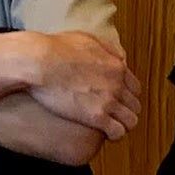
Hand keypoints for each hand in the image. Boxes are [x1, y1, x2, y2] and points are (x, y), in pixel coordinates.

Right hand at [21, 32, 144, 141]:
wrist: (39, 62)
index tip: (117, 101)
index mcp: (116, 66)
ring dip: (122, 124)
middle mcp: (117, 84)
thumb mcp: (86, 40)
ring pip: (131, 120)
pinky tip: (104, 134)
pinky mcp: (97, 116)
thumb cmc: (55, 49)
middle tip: (113, 116)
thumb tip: (116, 56)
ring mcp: (109, 100)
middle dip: (125, 111)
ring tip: (110, 127)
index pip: (134, 87)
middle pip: (134, 105)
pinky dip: (114, 135)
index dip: (126, 96)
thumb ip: (105, 49)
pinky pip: (117, 132)